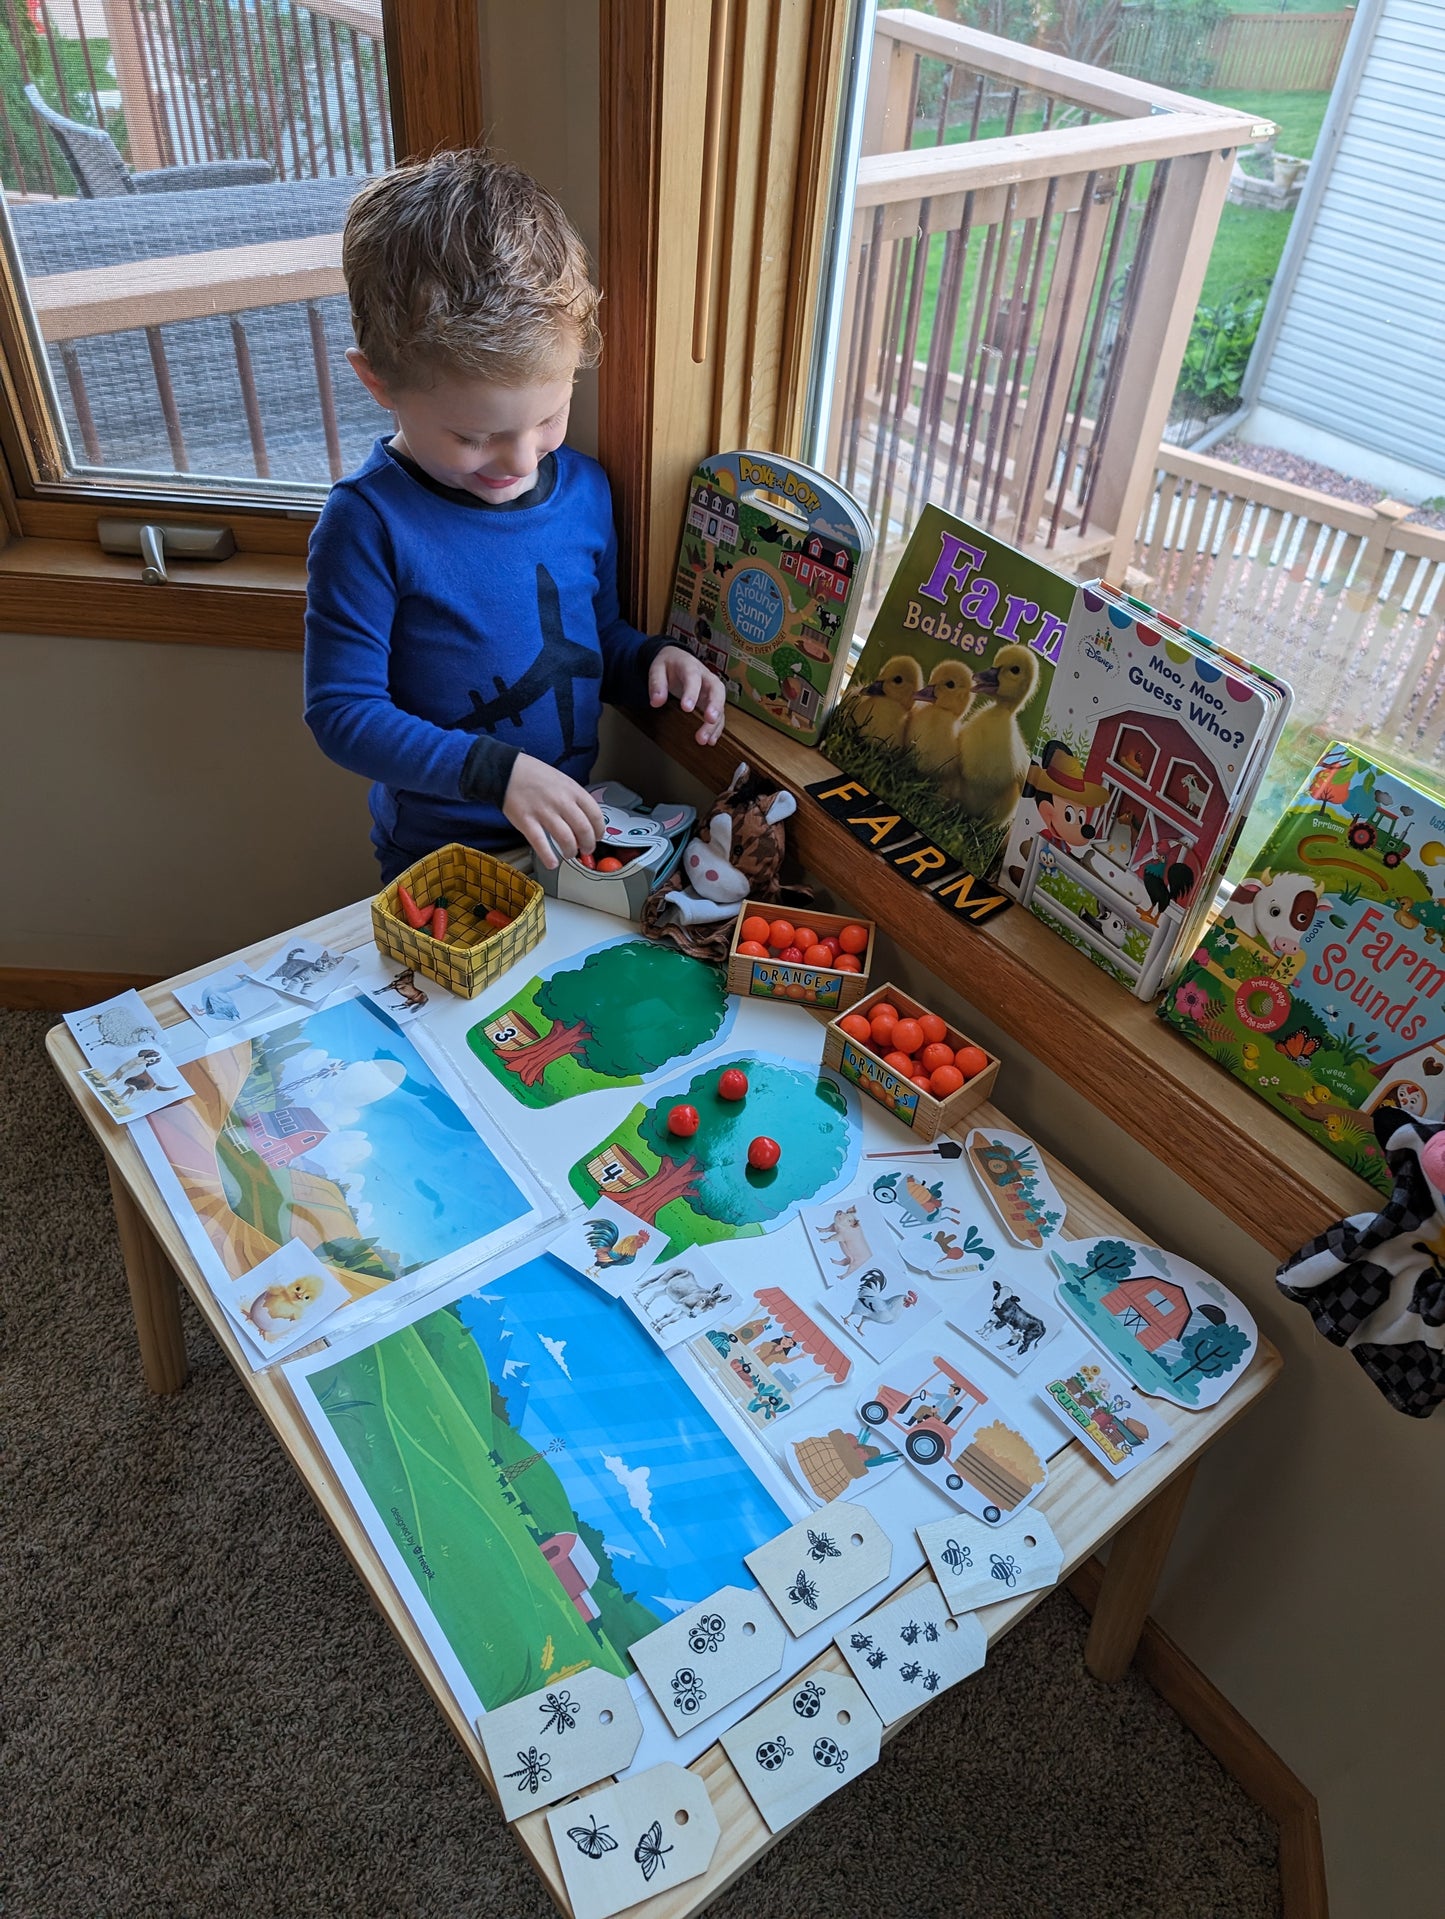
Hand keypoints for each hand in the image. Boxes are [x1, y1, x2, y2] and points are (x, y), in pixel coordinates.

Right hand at [502, 755, 604, 869]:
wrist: (507, 770)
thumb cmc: (534, 775)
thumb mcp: (562, 780)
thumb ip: (574, 798)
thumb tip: (585, 819)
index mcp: (572, 790)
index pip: (595, 815)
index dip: (599, 830)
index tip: (598, 837)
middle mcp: (561, 802)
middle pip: (583, 830)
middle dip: (588, 845)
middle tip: (586, 850)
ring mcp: (543, 812)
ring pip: (566, 839)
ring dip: (570, 851)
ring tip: (569, 854)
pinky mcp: (526, 822)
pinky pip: (541, 844)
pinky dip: (548, 857)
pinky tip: (552, 863)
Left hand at [648, 644, 726, 746]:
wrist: (676, 659)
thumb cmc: (668, 664)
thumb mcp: (657, 669)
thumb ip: (656, 684)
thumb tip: (656, 702)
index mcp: (690, 666)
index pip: (693, 678)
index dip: (692, 692)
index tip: (686, 708)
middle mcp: (705, 677)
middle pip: (717, 690)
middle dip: (715, 705)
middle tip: (710, 720)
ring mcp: (711, 690)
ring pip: (720, 704)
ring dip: (715, 723)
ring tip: (706, 739)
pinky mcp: (711, 701)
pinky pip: (718, 714)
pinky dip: (716, 728)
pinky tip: (711, 740)